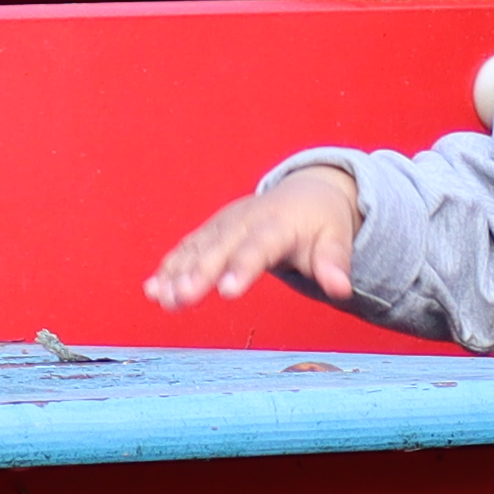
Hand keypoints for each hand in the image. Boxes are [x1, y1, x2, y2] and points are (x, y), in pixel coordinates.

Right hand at [148, 165, 363, 308]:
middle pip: (220, 248)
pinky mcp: (212, 232)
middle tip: (183, 297)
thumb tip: (341, 287)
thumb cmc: (321, 224)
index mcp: (278, 224)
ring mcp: (225, 225)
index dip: (242, 266)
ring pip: (198, 248)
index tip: (227, 290)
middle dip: (199, 272)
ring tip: (162, 299)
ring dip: (177, 273)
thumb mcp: (336, 239)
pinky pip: (188, 248)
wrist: (306, 194)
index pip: (260, 246)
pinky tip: (152, 290)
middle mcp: (246, 222)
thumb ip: (335, 263)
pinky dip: (169, 267)